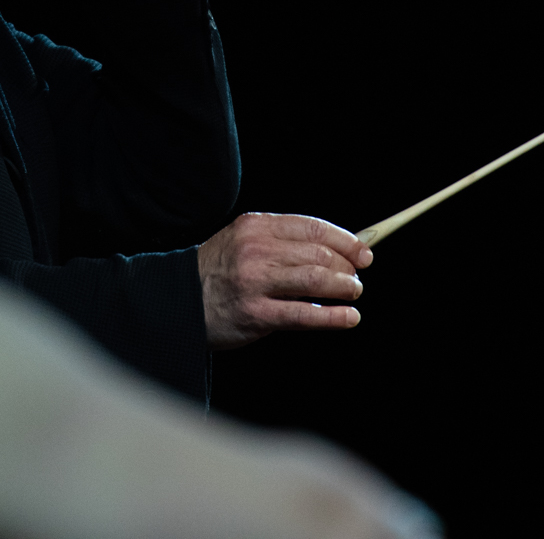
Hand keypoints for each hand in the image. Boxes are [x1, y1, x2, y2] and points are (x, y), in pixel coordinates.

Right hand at [198, 213, 374, 350]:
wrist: (179, 301)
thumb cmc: (220, 271)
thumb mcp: (245, 240)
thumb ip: (283, 241)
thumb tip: (337, 249)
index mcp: (256, 226)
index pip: (313, 227)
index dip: (345, 240)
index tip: (363, 252)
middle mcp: (256, 249)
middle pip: (319, 254)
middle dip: (346, 267)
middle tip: (356, 278)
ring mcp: (254, 282)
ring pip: (315, 280)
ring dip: (344, 287)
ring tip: (354, 294)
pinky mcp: (255, 314)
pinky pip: (303, 314)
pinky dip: (333, 316)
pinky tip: (349, 318)